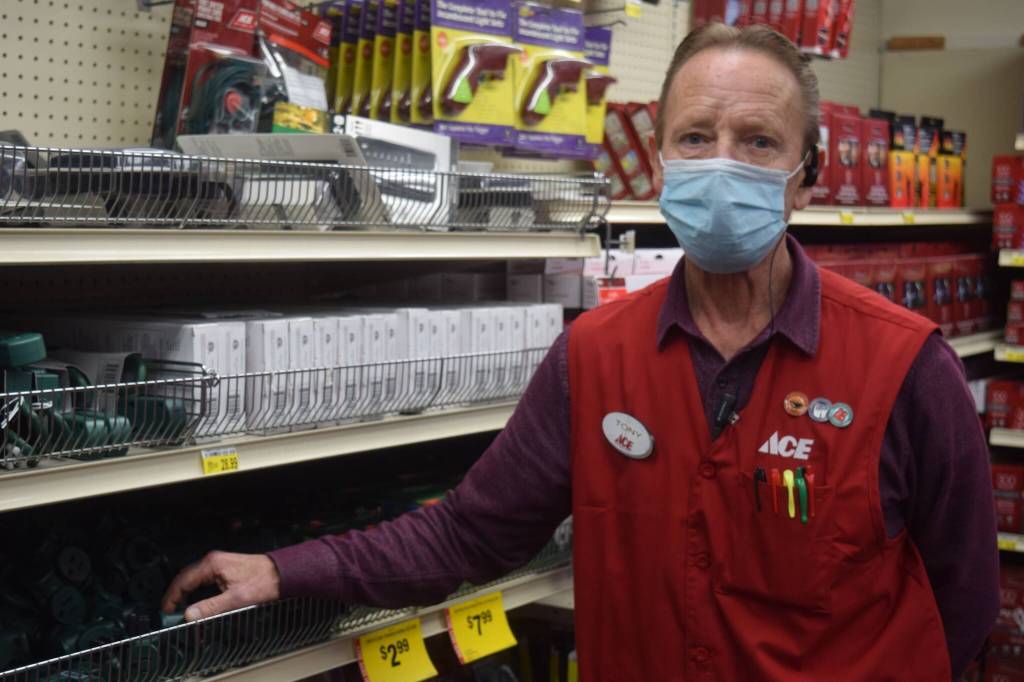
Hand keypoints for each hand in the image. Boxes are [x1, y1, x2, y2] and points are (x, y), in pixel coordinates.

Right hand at [162, 551, 280, 621]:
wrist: (282, 573)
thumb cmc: (263, 582)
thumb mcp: (236, 598)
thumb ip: (211, 607)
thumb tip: (189, 615)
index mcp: (212, 564)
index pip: (183, 580)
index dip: (172, 596)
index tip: (166, 611)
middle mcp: (213, 561)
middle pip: (186, 578)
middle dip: (177, 595)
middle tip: (171, 613)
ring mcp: (219, 564)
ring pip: (194, 579)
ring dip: (186, 594)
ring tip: (181, 610)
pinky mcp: (225, 569)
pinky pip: (204, 580)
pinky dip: (197, 591)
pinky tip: (197, 602)